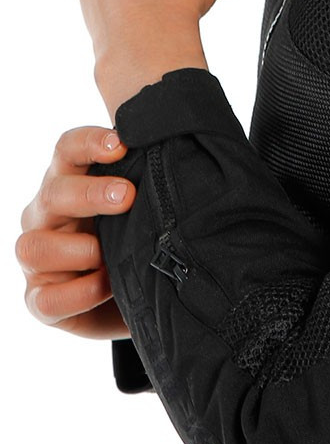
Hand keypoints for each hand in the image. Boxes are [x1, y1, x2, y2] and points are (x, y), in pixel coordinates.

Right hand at [16, 127, 136, 339]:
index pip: (68, 150)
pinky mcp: (42, 300)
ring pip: (33, 247)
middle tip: (128, 196)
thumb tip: (181, 150)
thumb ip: (152, 182)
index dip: (89, 143)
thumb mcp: (147, 209)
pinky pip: (46, 299)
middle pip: (53, 193)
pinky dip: (79, 293)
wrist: (144, 297)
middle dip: (90, 193)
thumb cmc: (142, 240)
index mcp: (72, 183)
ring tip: (111, 257)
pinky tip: (107, 287)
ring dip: (79, 250)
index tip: (120, 144)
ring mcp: (39, 259)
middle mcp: (48, 216)